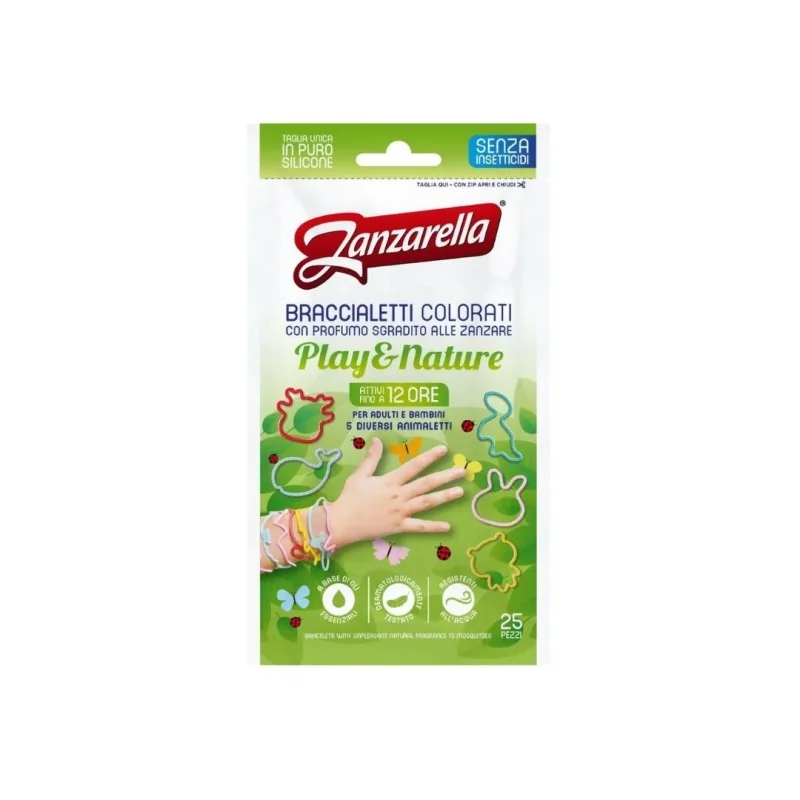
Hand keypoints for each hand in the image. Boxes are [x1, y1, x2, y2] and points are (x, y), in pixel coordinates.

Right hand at [326, 439, 464, 547]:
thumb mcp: (360, 475)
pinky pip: (419, 527)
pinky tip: (448, 526)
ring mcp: (400, 512)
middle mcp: (399, 495)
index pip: (413, 466)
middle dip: (445, 476)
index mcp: (390, 481)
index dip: (429, 457)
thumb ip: (371, 458)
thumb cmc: (350, 498)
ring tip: (460, 491)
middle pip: (426, 484)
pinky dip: (433, 527)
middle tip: (462, 471)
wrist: (341, 523)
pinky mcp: (399, 527)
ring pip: (427, 503)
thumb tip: (376, 439)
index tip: (443, 450)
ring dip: (444, 497)